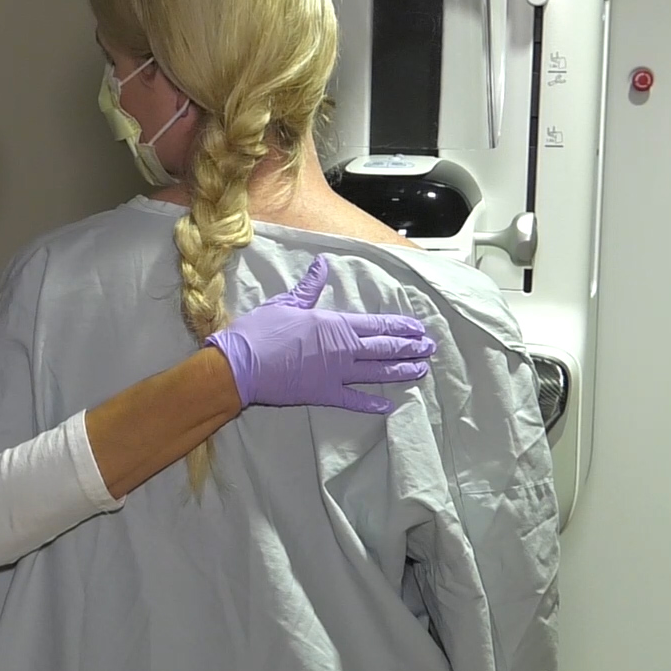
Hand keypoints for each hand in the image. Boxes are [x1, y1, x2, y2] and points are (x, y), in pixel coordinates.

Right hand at [205, 255, 434, 414]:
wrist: (241, 365)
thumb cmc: (261, 331)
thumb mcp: (287, 302)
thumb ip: (309, 287)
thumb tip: (322, 264)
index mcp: (334, 324)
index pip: (376, 325)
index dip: (399, 327)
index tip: (418, 328)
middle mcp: (342, 350)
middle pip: (383, 348)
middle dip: (408, 348)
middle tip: (429, 348)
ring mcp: (335, 374)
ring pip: (376, 372)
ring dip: (400, 371)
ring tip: (420, 370)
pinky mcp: (323, 394)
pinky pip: (353, 400)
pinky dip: (371, 404)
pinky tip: (388, 406)